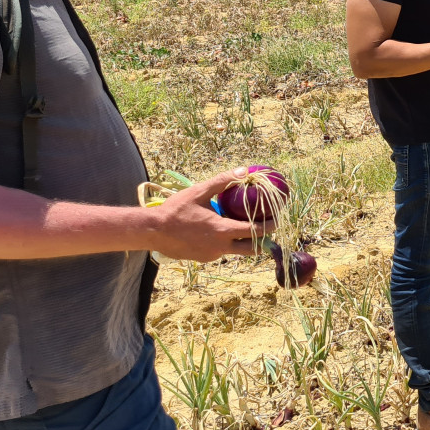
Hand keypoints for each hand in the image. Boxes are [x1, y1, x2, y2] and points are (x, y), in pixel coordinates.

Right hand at [149, 168, 268, 261]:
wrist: (151, 232)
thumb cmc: (175, 210)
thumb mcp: (199, 191)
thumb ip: (222, 181)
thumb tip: (244, 170)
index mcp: (222, 231)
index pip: (256, 231)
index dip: (270, 225)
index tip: (278, 219)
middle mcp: (220, 247)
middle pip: (252, 249)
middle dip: (264, 240)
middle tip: (269, 229)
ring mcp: (211, 256)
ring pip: (236, 252)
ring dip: (245, 242)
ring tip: (248, 229)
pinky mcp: (203, 259)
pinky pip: (221, 252)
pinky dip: (227, 244)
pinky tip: (222, 232)